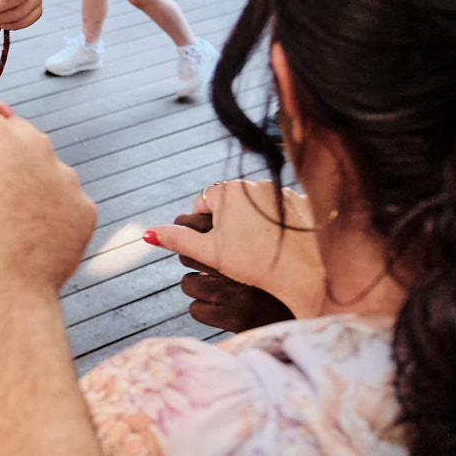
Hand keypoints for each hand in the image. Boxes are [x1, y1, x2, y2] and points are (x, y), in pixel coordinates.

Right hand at [146, 180, 323, 321]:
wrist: (308, 271)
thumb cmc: (256, 263)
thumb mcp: (210, 252)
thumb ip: (177, 240)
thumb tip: (147, 234)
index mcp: (228, 191)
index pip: (203, 204)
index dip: (204, 227)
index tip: (216, 245)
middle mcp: (255, 183)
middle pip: (230, 204)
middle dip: (229, 224)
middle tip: (237, 251)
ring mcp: (282, 190)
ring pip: (257, 207)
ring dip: (254, 223)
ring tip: (261, 250)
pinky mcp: (304, 201)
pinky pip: (282, 210)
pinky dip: (279, 225)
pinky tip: (283, 244)